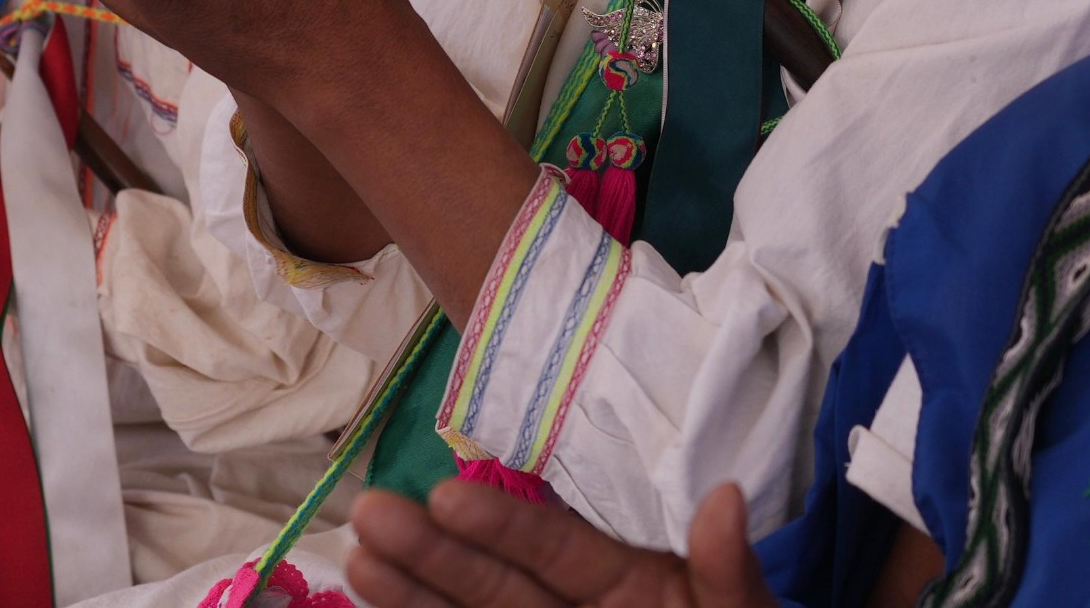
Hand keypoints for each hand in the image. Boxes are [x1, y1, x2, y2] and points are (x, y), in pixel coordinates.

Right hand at [346, 481, 779, 607]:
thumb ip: (730, 577)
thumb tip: (727, 496)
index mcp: (634, 588)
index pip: (560, 549)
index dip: (504, 526)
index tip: (447, 493)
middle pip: (497, 586)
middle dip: (434, 552)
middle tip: (372, 512)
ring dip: (415, 596)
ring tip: (360, 559)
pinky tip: (374, 607)